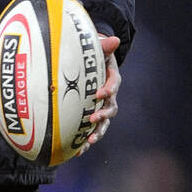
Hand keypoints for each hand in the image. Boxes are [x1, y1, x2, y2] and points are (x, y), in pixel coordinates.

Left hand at [80, 35, 120, 153]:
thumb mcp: (97, 47)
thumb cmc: (93, 54)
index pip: (114, 84)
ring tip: (88, 141)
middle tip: (92, 118)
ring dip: (97, 132)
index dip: (108, 89)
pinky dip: (84, 141)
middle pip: (111, 108)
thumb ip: (103, 45)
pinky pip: (90, 130)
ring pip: (103, 122)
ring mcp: (101, 107)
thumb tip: (115, 39)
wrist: (89, 62)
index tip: (99, 93)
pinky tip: (76, 152)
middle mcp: (109, 95)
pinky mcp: (91, 115)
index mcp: (111, 78)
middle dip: (103, 115)